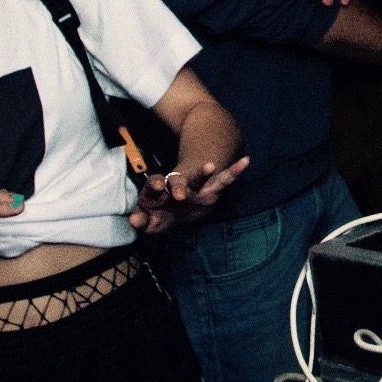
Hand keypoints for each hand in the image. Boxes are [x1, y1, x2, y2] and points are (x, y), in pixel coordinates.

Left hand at [129, 157, 250, 234]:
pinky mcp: (211, 190)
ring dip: (203, 173)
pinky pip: (224, 181)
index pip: (155, 184)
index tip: (157, 186)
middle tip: (180, 194)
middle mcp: (177, 184)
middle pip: (177, 181)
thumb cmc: (161, 210)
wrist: (179, 204)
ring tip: (210, 167)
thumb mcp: (149, 218)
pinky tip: (245, 161)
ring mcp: (195, 186)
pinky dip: (234, 172)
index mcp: (159, 188)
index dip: (155, 185)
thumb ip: (141, 220)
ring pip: (199, 178)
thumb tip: (135, 220)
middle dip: (178, 186)